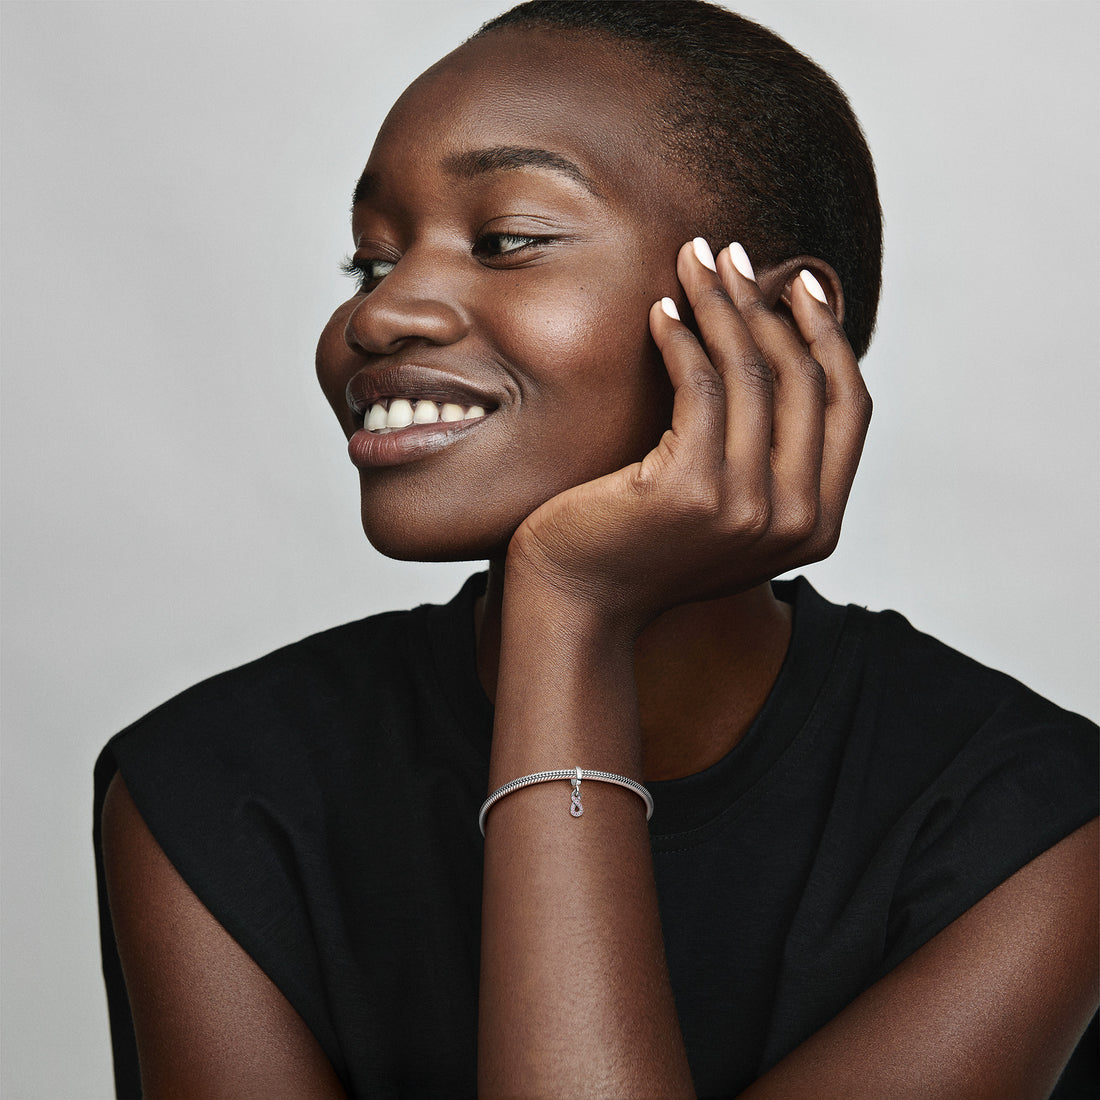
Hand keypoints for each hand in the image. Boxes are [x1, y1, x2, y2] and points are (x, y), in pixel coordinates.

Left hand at [507, 237, 871, 632]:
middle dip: (769, 303)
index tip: (798, 286)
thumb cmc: (642, 546)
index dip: (829, 337)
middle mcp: (795, 519)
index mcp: (818, 525)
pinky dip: (681, 337)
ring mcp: (748, 507)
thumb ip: (770, 460)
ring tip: (693, 263)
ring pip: (752, 373)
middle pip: (805, 380)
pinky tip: (660, 312)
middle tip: (732, 255)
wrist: (579, 600)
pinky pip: (698, 385)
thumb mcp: (729, 510)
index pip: (849, 408)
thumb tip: (786, 354)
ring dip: (721, 303)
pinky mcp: (692, 489)